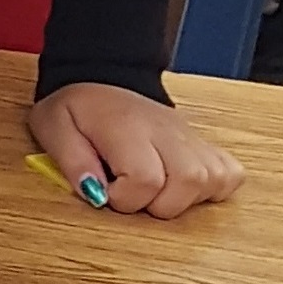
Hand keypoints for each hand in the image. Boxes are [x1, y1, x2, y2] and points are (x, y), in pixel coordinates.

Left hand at [27, 83, 243, 219]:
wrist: (103, 79)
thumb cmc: (78, 109)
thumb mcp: (53, 128)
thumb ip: (71, 161)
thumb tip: (95, 194)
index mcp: (126, 125)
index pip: (145, 178)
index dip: (124, 198)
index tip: (105, 191)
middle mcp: (166, 129)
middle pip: (187, 181)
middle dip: (157, 204)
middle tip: (131, 193)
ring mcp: (191, 136)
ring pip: (212, 180)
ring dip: (184, 198)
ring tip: (154, 189)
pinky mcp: (206, 144)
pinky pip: (229, 174)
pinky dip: (212, 188)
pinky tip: (182, 186)